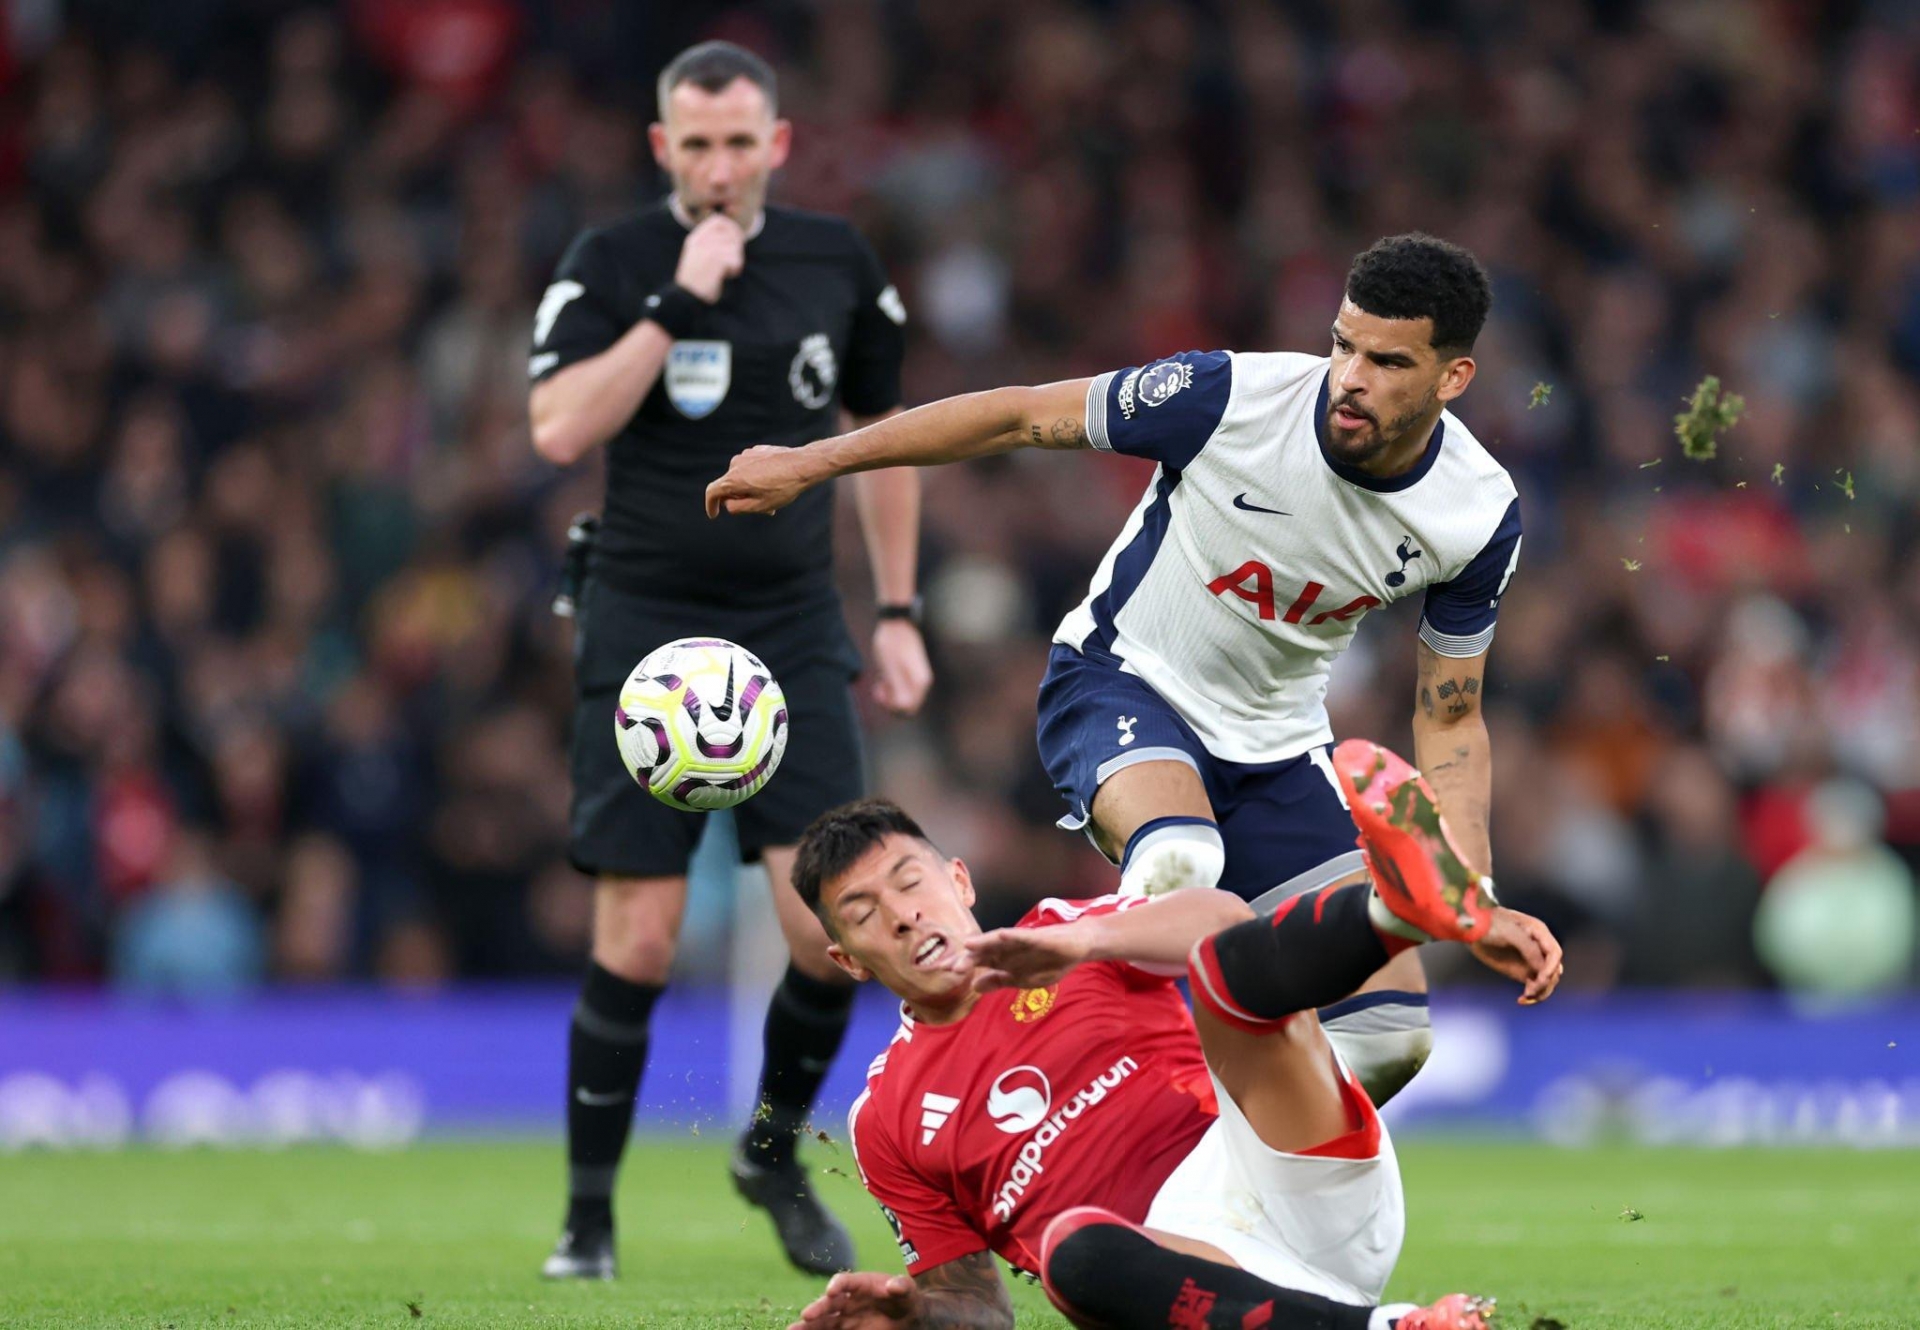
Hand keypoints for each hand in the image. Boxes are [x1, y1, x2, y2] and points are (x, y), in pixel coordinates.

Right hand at [675, 213, 745, 301]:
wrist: (686, 297)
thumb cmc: (696, 282)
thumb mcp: (698, 258)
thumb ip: (711, 245)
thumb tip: (735, 235)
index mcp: (695, 239)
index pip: (718, 221)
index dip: (732, 228)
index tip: (737, 240)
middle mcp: (700, 241)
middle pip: (730, 232)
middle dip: (737, 246)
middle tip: (734, 260)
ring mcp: (706, 249)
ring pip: (734, 246)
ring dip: (737, 259)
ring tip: (728, 270)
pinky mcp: (714, 259)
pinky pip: (735, 258)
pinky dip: (735, 267)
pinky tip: (728, 275)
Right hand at [705, 444, 818, 516]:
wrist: (803, 465)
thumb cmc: (783, 487)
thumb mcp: (760, 506)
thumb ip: (737, 508)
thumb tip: (728, 504)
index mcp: (733, 479)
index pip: (712, 492)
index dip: (710, 505)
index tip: (714, 514)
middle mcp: (736, 464)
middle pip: (730, 486)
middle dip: (741, 499)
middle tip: (764, 509)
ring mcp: (746, 455)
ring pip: (742, 477)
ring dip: (751, 488)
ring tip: (772, 496)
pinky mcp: (757, 450)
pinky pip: (751, 467)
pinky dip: (757, 477)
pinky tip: (775, 482)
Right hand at [790, 1271, 921, 1328]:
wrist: (908, 1317)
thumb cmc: (907, 1300)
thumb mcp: (909, 1292)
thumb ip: (903, 1286)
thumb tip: (894, 1284)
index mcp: (862, 1284)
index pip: (846, 1281)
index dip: (839, 1284)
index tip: (832, 1290)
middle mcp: (849, 1300)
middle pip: (830, 1303)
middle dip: (818, 1308)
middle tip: (806, 1315)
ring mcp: (846, 1317)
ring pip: (824, 1321)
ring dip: (809, 1325)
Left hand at [871, 619, 932, 714]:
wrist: (896, 622)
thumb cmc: (891, 643)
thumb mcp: (890, 668)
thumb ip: (898, 690)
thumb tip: (904, 707)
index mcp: (920, 682)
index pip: (907, 708)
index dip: (891, 705)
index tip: (879, 690)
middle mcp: (924, 682)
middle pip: (907, 705)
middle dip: (890, 701)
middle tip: (878, 687)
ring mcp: (919, 677)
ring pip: (905, 697)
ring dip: (890, 694)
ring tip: (880, 680)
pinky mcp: (913, 672)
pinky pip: (904, 688)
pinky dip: (893, 686)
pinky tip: (884, 676)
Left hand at [962, 924, 1092, 991]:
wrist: (1077, 947)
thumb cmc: (1050, 960)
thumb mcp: (1022, 978)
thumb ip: (998, 980)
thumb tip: (974, 985)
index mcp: (1004, 959)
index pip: (979, 962)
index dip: (963, 966)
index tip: (942, 972)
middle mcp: (1008, 948)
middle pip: (983, 952)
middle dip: (968, 958)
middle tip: (949, 966)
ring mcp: (1021, 941)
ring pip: (998, 942)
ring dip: (983, 944)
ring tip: (967, 945)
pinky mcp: (1036, 936)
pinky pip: (1022, 936)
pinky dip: (1010, 936)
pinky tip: (999, 937)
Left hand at [1468, 906, 1563, 1004]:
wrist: (1472, 929)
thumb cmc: (1490, 924)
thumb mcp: (1510, 932)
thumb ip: (1528, 948)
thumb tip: (1542, 968)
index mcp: (1539, 933)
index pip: (1554, 953)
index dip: (1551, 967)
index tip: (1542, 978)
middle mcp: (1539, 947)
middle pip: (1553, 969)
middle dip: (1546, 981)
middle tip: (1530, 990)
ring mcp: (1531, 960)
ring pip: (1546, 980)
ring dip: (1541, 991)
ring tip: (1526, 997)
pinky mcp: (1522, 971)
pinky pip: (1534, 985)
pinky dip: (1532, 994)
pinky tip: (1522, 999)